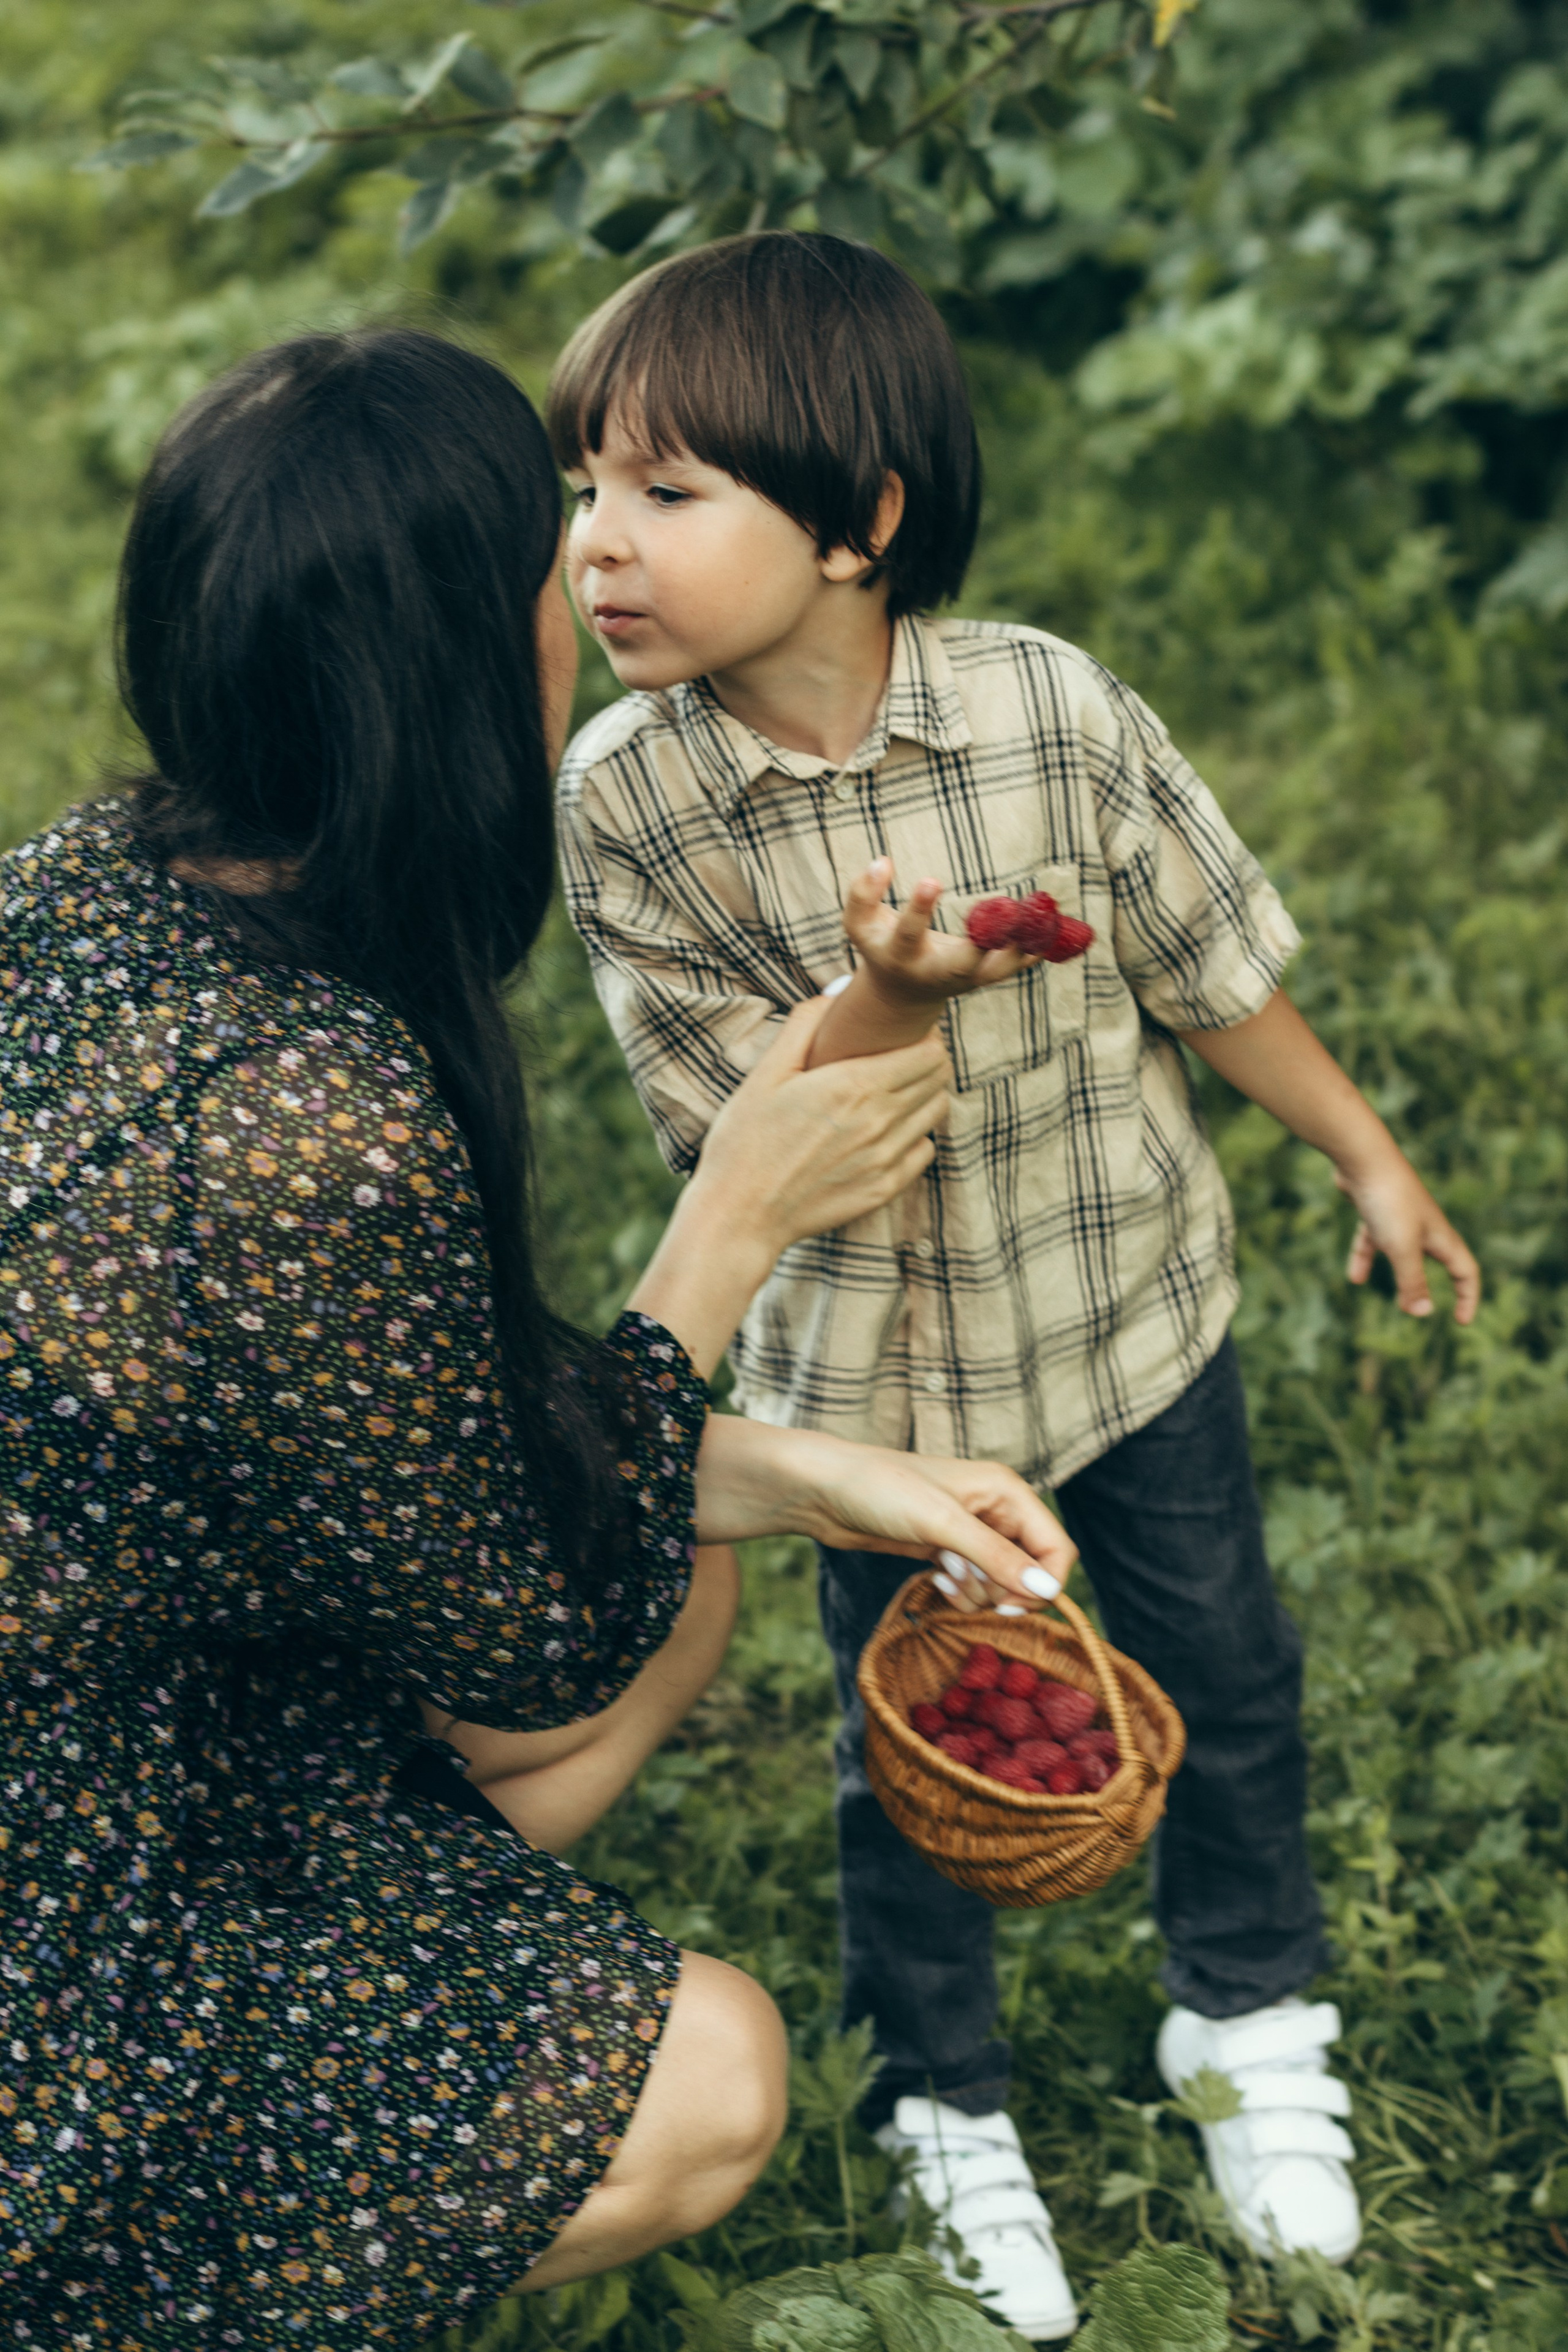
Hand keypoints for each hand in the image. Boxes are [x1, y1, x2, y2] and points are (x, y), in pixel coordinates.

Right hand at [629, 995, 948, 1376]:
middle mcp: (879, 1122)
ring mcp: (885, 1159)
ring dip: (924, 1096)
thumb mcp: (766, 1074)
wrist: (740, 1215)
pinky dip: (915, 1136)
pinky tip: (886, 1131)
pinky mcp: (884, 1189)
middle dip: (928, 1061)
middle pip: (938, 1079)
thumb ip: (804, 1026)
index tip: (906, 1035)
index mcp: (853, 1086)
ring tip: (896, 1092)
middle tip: (903, 1058)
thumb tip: (835, 992)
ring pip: (935, 1114)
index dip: (924, 1038)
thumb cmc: (745, 1141)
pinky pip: (924, 1151)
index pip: (928, 1053)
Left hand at [694, 1417, 1078, 1604]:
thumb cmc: (880, 1490)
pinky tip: (934, 1577)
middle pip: (1030, 1571)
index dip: (1043, 1584)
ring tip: (942, 1573)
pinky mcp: (947, 1549)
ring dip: (976, 1593)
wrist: (823, 1491)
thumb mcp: (942, 1523)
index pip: (1056, 1548)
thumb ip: (997, 1557)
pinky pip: (974, 1587)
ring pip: (1002, 1584)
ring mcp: (971, 1532)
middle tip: (961, 1579)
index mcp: (1008, 1491)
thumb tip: (1046, 1590)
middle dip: (1000, 1589)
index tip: (1008, 1607)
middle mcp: (997, 1510)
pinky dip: (960, 1593)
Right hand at [844, 858, 1037, 1010]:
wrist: (905, 991)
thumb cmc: (881, 944)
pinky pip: (1023, 960)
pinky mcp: (992, 974)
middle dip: (985, 942)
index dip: (919, 909)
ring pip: (1003, 967)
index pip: (908, 934)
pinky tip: (1063, 921)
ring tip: (1045, 907)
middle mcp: (937, 973)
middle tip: (1008, 911)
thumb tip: (884, 861)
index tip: (932, 878)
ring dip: (1027, 941)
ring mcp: (969, 978)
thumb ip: (863, 893)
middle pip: (964, 963)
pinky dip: (1045, 943)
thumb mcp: (860, 924)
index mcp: (902, 957)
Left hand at [1337, 1147, 1480, 1323]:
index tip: (1462, 1321)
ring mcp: (1399, 1218)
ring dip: (1401, 1275)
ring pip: (1404, 1254)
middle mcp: (1425, 1228)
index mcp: (1440, 1238)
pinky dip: (1366, 1258)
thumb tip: (1422, 1314)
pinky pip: (1373, 1241)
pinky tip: (1355, 1279)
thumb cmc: (1388, 1201)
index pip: (1466, 1272)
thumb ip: (1413, 1282)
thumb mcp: (1403, 1248)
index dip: (1467, 1297)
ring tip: (1395, 1302)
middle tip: (1433, 1310)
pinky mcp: (1375, 1210)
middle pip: (1441, 1262)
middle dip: (1441, 1285)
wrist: (1363, 1157)